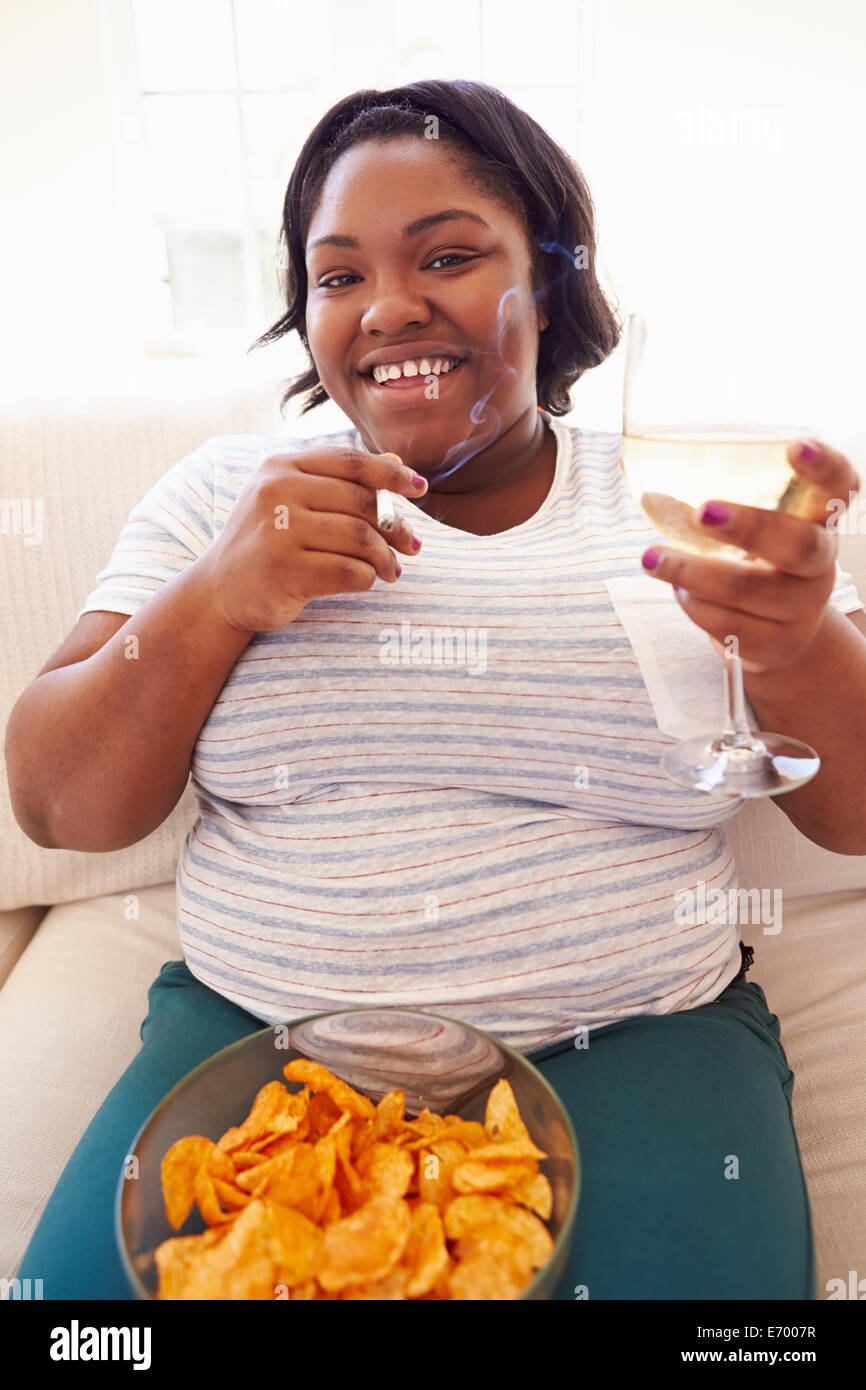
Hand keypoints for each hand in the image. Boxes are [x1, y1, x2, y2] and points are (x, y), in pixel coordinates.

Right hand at [196, 447, 427, 635]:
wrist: (219, 592)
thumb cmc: (266, 544)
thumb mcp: (292, 501)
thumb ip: (338, 481)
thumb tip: (396, 464)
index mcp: (279, 467)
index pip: (350, 462)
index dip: (391, 475)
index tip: (420, 488)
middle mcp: (275, 492)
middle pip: (361, 502)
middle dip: (397, 525)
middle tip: (413, 545)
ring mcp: (277, 531)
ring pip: (360, 538)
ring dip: (385, 557)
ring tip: (392, 570)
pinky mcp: (283, 570)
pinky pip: (350, 571)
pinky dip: (368, 578)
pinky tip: (368, 581)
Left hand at [639, 438, 860, 673]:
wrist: (780, 634)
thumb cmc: (759, 565)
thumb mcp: (757, 530)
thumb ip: (727, 508)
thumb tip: (650, 492)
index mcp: (818, 521)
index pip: (839, 487)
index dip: (824, 466)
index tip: (796, 445)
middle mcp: (820, 564)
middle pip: (800, 546)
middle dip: (750, 527)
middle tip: (701, 513)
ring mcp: (802, 608)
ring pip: (749, 590)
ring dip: (692, 572)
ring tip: (652, 559)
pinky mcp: (775, 643)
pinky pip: (729, 625)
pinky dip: (694, 605)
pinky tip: (677, 590)